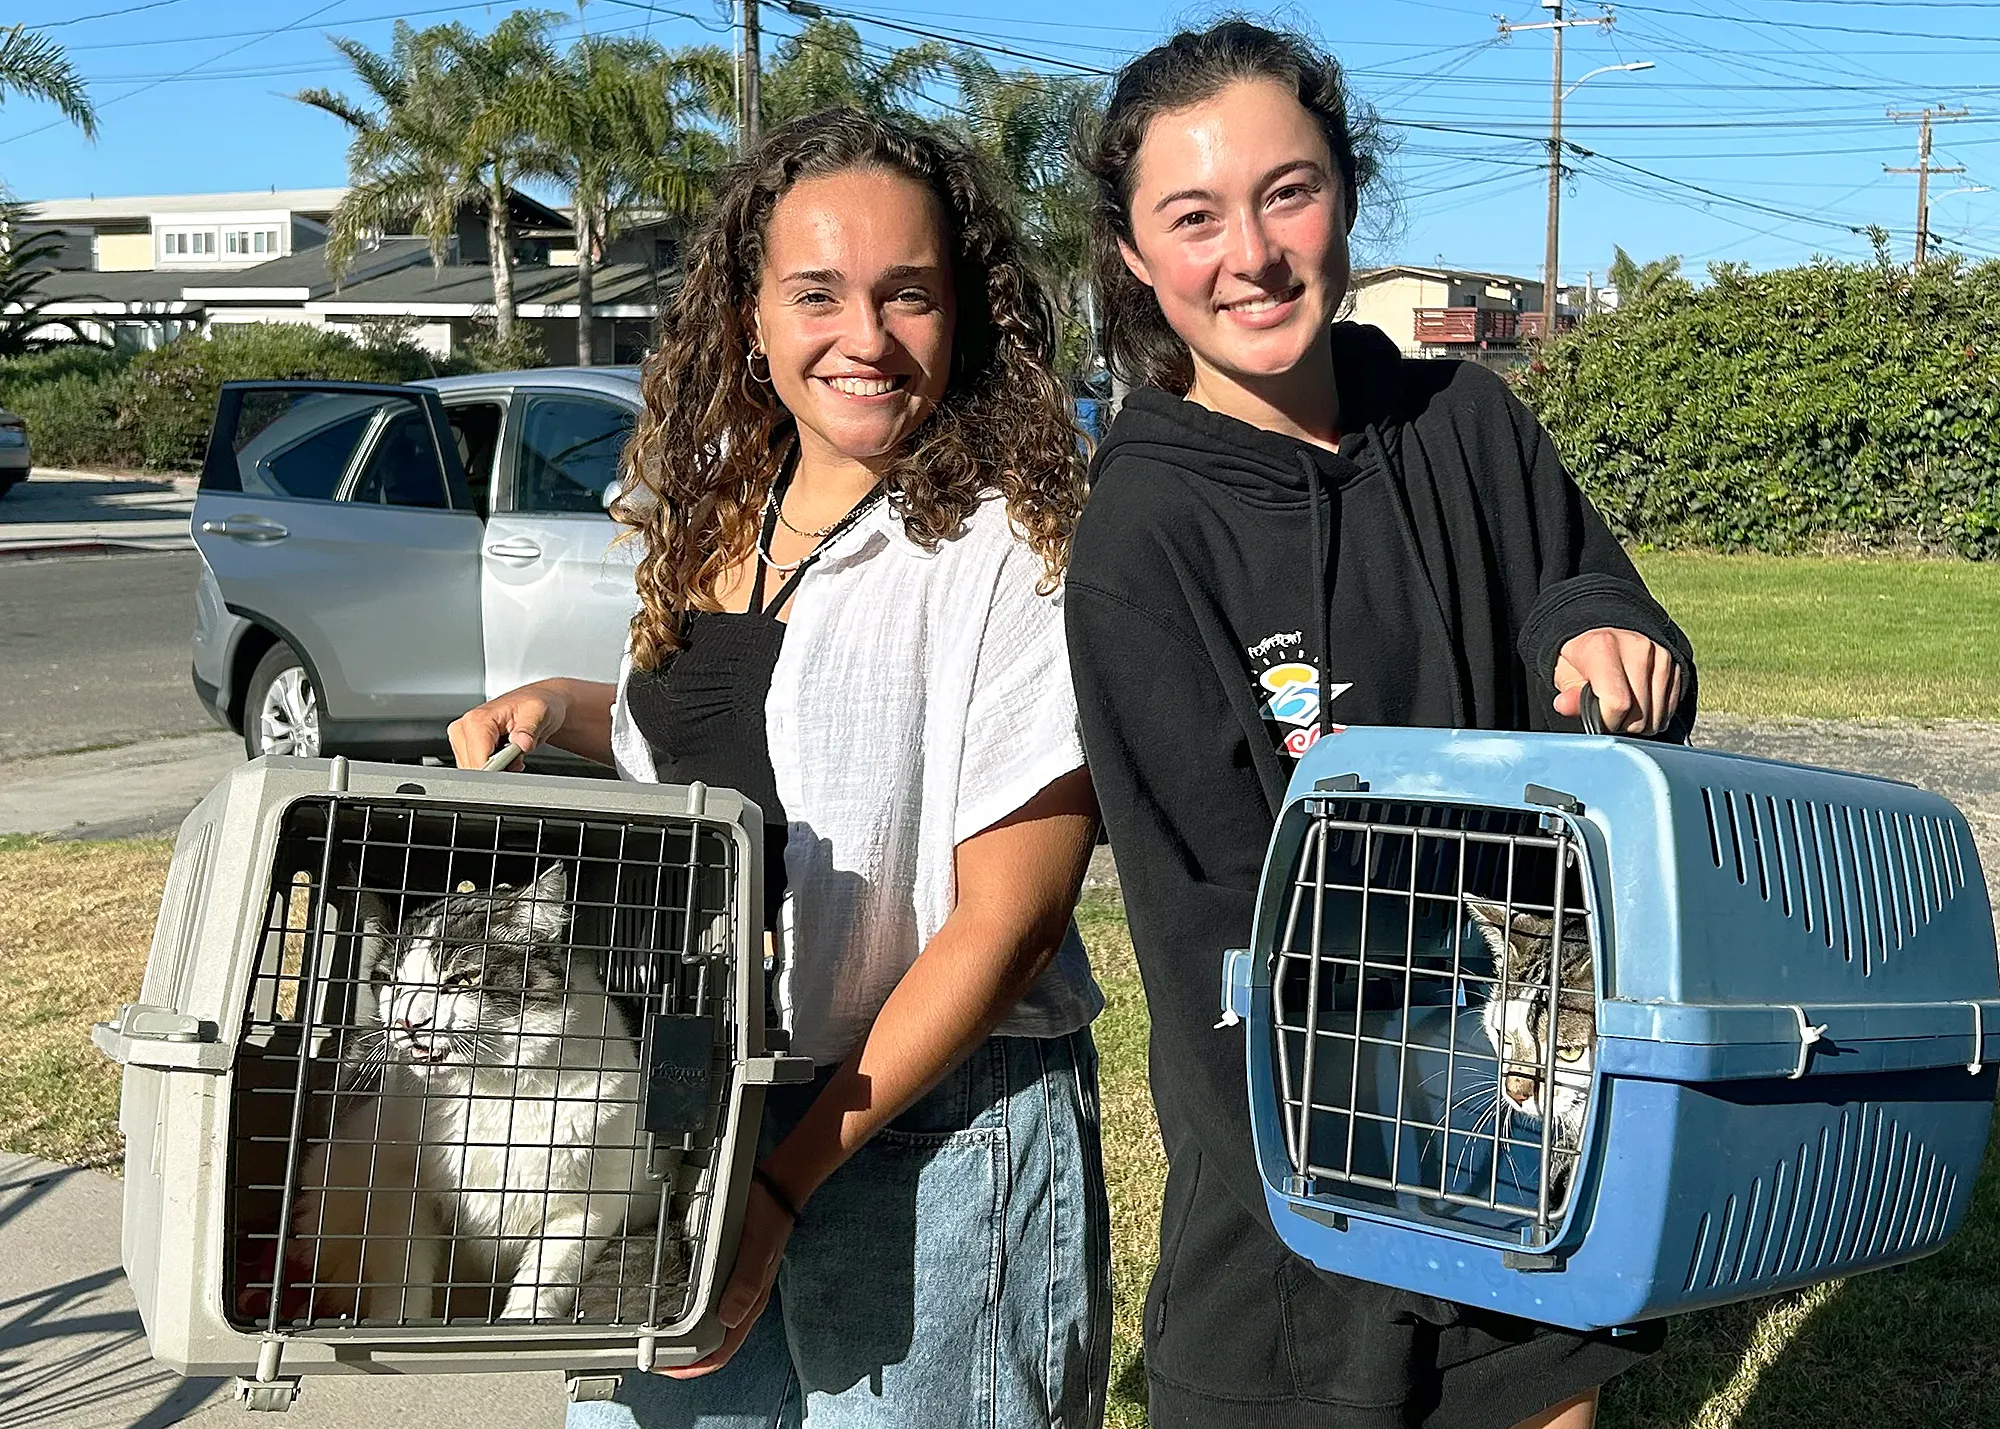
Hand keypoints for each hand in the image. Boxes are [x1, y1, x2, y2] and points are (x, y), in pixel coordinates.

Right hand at [446, 683, 568, 769]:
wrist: (532, 704)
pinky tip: (505, 756)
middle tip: (517, 754)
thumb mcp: (538, 713)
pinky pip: (477, 769)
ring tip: (512, 752)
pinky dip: (494, 768)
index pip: (478, 761)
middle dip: (499, 769)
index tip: (514, 765)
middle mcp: (463, 729)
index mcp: (477, 720)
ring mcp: (461, 740)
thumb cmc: (533, 706)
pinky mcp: (464, 748)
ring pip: (476, 771)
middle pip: (476, 768)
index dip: (499, 769)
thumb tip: (522, 743)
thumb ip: (529, 729)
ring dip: (498, 769)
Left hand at [656, 1174, 796, 1377]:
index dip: (693, 1367)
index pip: (720, 1351)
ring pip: (703, 1327)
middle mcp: (738, 1302)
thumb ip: (745, 1283)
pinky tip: (666, 1305)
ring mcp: (729, 1289)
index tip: (665, 1369)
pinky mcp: (721, 1274)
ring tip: (653, 1338)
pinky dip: (683, 1312)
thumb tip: (729, 1318)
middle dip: (680, 1359)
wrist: (773, 1192)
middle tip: (650, 1356)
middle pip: (708, 1345)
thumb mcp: (757, 1250)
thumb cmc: (768, 1220)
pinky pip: (701, 1303)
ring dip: (680, 1338)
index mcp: (748, 1305)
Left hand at [1552, 627, 1683, 735]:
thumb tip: (1563, 705)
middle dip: (1622, 725)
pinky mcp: (1676, 665)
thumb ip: (1569, 694)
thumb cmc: (1582, 661)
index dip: (1606, 721)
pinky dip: (1654, 717)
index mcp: (1603, 647)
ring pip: (1656, 717)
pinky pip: (1669, 711)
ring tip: (1623, 709)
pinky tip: (1640, 705)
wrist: (1606, 637)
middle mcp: (1638, 648)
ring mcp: (1661, 656)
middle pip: (1639, 714)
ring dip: (1639, 724)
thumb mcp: (1566, 675)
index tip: (1597, 717)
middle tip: (1609, 713)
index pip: (1617, 703)